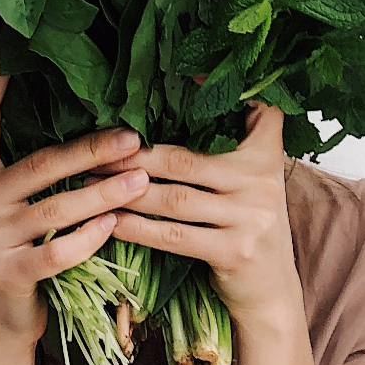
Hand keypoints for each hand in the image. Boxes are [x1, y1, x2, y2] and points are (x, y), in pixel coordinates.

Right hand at [0, 47, 149, 364]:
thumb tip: (97, 129)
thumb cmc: (18, 255)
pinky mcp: (5, 275)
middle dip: (91, 149)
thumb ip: (35, 174)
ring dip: (104, 194)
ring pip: (55, 209)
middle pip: (38, 163)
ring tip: (143, 181)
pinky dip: (90, 238)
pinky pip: (57, 252)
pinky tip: (116, 226)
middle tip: (134, 137)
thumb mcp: (13, 209)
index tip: (9, 43)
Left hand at [99, 101, 300, 329]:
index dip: (220, 90)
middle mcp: (261, 182)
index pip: (256, 112)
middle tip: (95, 151)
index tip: (183, 72)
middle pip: (185, 160)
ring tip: (92, 183)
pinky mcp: (233, 251)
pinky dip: (138, 228)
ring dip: (127, 191)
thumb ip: (233, 146)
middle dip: (134, 156)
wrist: (272, 291)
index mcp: (266, 156)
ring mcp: (250, 218)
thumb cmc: (249, 226)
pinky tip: (112, 220)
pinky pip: (173, 236)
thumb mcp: (254, 181)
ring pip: (174, 198)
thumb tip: (182, 99)